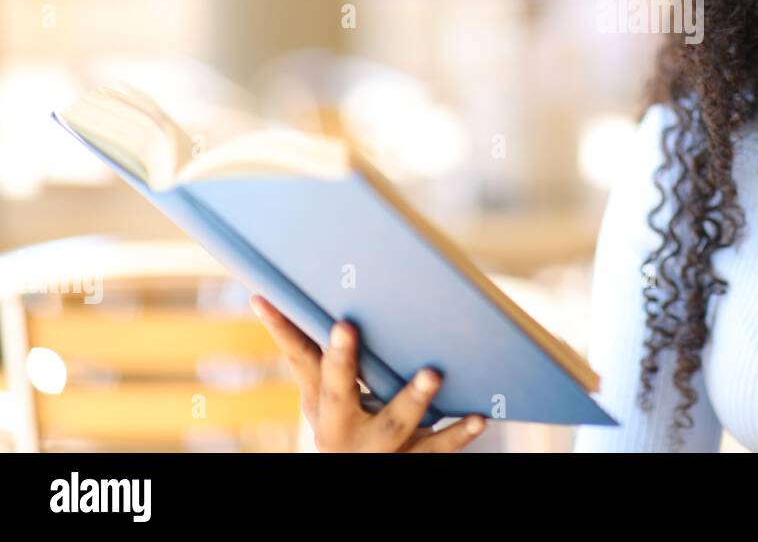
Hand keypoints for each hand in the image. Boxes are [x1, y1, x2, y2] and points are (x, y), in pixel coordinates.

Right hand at [249, 294, 487, 451]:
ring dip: (412, 399)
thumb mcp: (318, 395)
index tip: (266, 298)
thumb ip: (306, 353)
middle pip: (338, 392)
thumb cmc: (340, 418)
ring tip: (432, 373)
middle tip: (344, 326)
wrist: (359, 472)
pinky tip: (480, 416)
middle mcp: (342, 428)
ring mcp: (378, 447)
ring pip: (393, 423)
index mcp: (320, 404)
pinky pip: (437, 449)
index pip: (298, 360)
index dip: (284, 331)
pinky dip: (458, 433)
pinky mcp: (413, 458)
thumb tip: (266, 296)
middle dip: (340, 361)